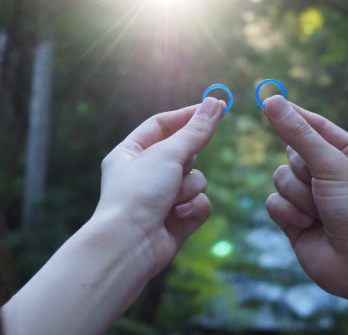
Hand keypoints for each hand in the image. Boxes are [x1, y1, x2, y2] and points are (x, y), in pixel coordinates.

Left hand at [94, 97, 223, 277]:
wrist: (130, 244)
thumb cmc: (140, 192)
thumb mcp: (168, 154)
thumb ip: (195, 131)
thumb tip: (216, 103)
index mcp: (130, 152)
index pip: (162, 125)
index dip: (188, 116)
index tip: (217, 107)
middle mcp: (145, 173)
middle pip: (183, 151)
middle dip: (188, 159)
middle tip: (181, 164)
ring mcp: (162, 197)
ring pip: (196, 178)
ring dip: (189, 187)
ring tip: (171, 200)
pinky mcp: (177, 219)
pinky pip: (200, 202)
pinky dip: (192, 207)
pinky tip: (176, 216)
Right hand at [263, 95, 347, 302]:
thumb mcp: (331, 165)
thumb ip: (299, 134)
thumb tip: (272, 101)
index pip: (315, 125)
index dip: (294, 115)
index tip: (268, 102)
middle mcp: (328, 171)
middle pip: (292, 153)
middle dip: (303, 171)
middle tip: (321, 185)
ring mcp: (310, 195)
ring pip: (279, 177)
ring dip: (297, 195)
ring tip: (318, 211)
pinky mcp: (294, 217)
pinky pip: (273, 201)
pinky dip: (287, 213)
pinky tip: (307, 225)